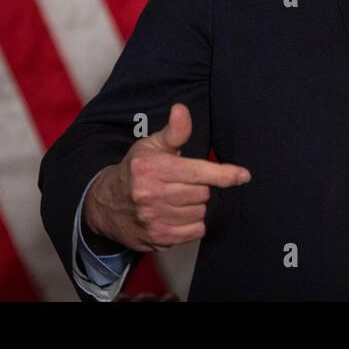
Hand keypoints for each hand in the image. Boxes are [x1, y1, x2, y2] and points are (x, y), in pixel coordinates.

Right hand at [82, 103, 250, 252]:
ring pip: (200, 213)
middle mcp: (151, 196)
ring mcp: (153, 220)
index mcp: (151, 169)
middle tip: (185, 183)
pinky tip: (178, 214)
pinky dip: (193, 223)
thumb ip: (174, 131)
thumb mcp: (151, 146)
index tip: (243, 175)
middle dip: (201, 187)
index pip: (197, 173)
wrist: (105, 205)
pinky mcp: (157, 239)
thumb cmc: (135, 171)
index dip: (224, 174)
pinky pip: (194, 232)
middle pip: (202, 194)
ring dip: (197, 206)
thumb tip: (182, 109)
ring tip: (179, 198)